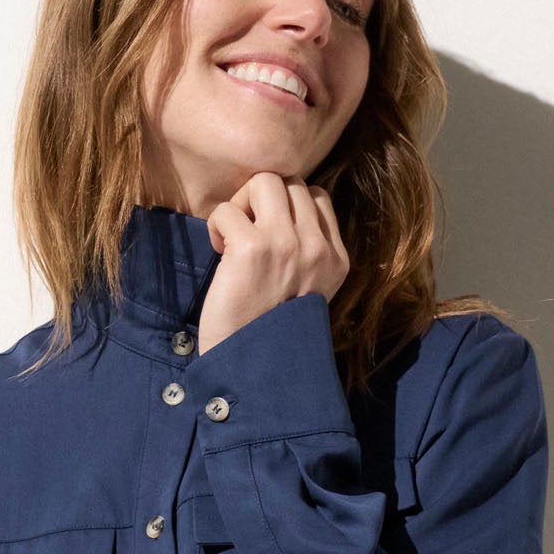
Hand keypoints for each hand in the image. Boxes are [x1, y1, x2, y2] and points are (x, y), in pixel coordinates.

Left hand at [197, 173, 347, 355]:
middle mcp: (317, 248)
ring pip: (265, 181)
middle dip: (263, 199)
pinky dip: (217, 225)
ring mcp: (286, 245)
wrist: (252, 372)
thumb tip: (276, 211)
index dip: (287, 207)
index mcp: (335, 259)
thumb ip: (305, 252)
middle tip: (247, 233)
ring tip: (234, 237)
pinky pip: (227, 209)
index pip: (317, 197)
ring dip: (242, 202)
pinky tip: (220, 253)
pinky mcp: (252, 249)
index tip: (269, 235)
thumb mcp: (306, 292)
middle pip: (292, 182)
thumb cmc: (270, 334)